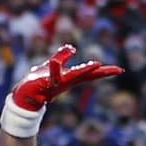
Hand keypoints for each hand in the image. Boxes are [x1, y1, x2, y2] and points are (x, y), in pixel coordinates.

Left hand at [10, 44, 124, 110]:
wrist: (25, 97)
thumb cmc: (38, 82)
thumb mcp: (51, 65)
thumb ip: (62, 56)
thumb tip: (73, 48)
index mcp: (71, 77)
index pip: (90, 73)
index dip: (105, 71)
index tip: (120, 70)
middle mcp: (67, 81)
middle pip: (88, 75)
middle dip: (103, 72)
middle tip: (119, 70)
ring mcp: (58, 83)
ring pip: (74, 75)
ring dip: (85, 69)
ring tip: (98, 64)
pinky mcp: (46, 83)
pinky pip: (52, 74)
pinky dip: (57, 68)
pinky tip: (56, 62)